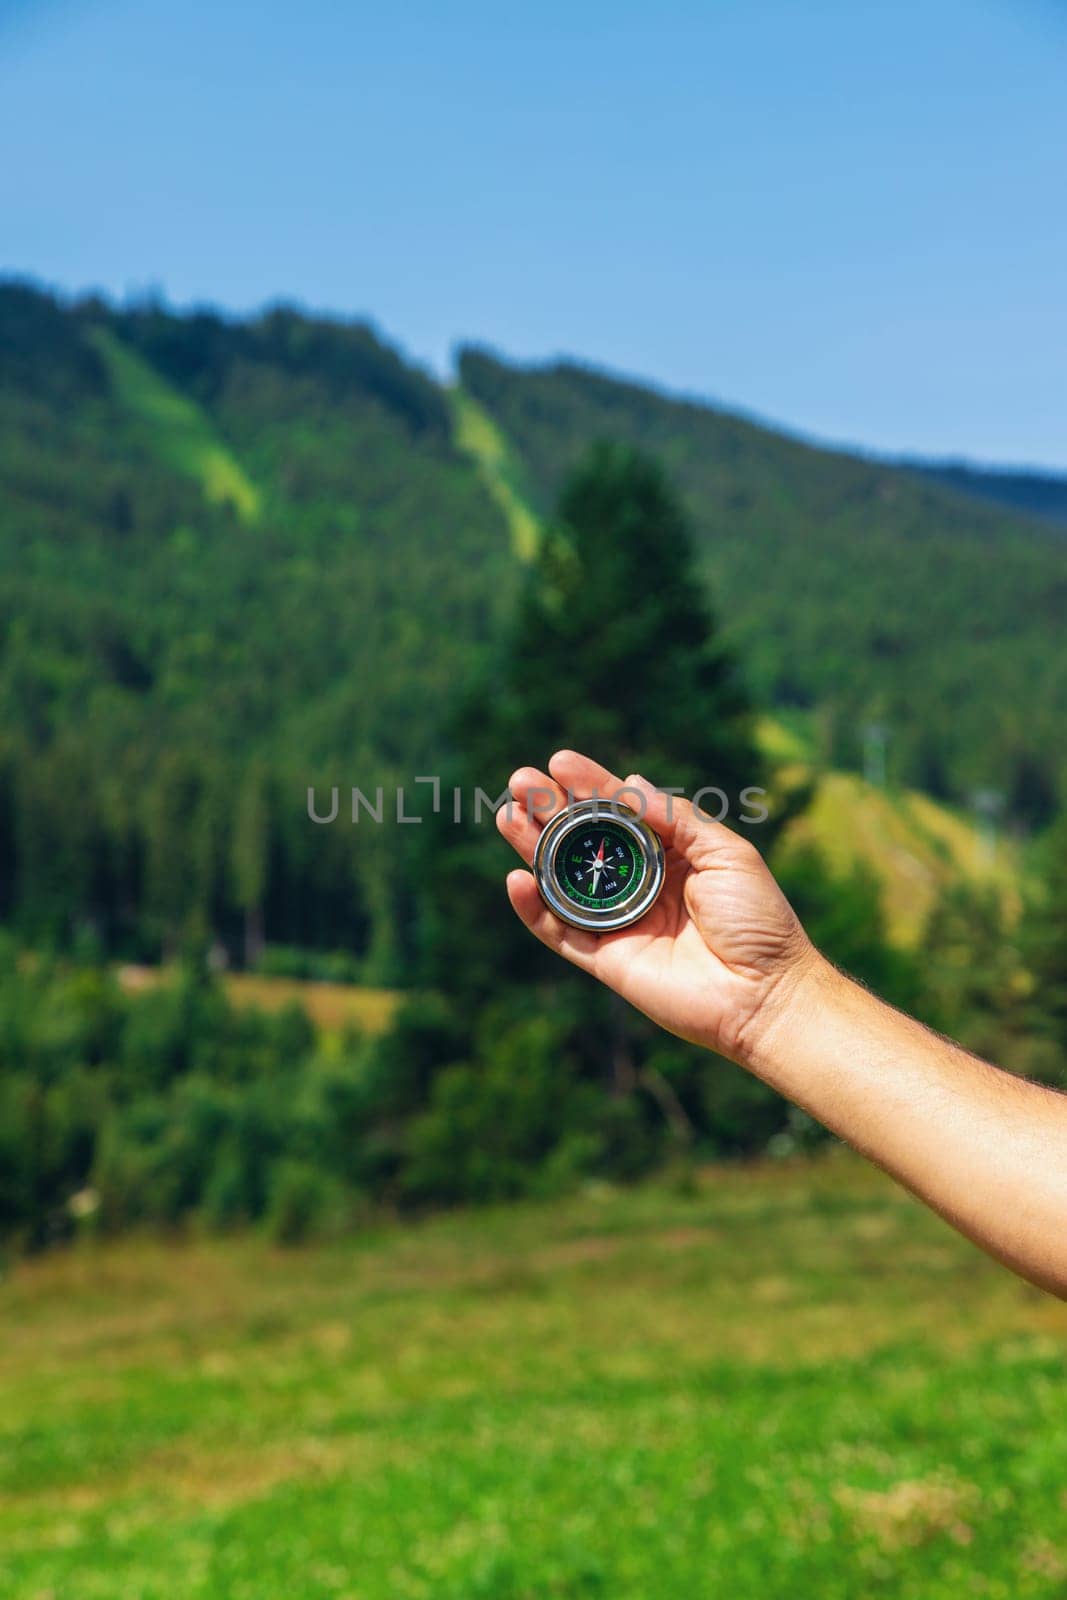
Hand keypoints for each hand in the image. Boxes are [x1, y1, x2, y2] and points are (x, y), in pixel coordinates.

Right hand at [498, 750, 818, 1064]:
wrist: (764, 993)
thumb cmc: (757, 920)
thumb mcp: (724, 853)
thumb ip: (676, 819)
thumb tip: (629, 783)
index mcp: (669, 855)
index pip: (619, 812)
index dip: (588, 786)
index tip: (559, 762)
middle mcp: (639, 885)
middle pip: (581, 842)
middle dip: (549, 811)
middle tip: (521, 783)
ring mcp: (619, 923)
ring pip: (562, 882)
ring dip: (532, 850)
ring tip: (507, 816)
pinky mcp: (606, 961)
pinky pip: (560, 933)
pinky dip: (534, 909)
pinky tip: (517, 879)